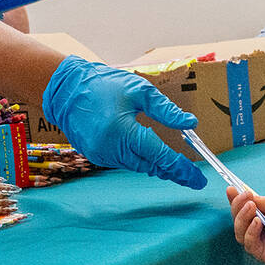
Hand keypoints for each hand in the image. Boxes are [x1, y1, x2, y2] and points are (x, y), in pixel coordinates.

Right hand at [40, 56, 207, 188]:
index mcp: (124, 132)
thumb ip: (166, 110)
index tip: (197, 179)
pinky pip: (123, 161)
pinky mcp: (95, 155)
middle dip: (171, 170)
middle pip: (150, 166)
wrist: (66, 89)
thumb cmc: (104, 85)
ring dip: (154, 165)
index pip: (160, 156)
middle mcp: (112, 149)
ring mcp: (101, 155)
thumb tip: (190, 123)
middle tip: (191, 176)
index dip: (181, 168)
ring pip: (136, 166)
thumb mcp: (140, 91)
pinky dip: (138, 159)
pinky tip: (148, 155)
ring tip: (174, 167)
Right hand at [227, 186, 264, 264]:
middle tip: (245, 196)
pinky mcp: (259, 253)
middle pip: (237, 218)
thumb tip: (250, 196)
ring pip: (239, 230)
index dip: (234, 199)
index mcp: (256, 216)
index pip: (240, 207)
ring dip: (243, 217)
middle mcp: (252, 229)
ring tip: (250, 206)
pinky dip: (251, 231)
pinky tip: (257, 222)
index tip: (231, 189)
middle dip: (238, 206)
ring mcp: (254, 241)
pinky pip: (250, 242)